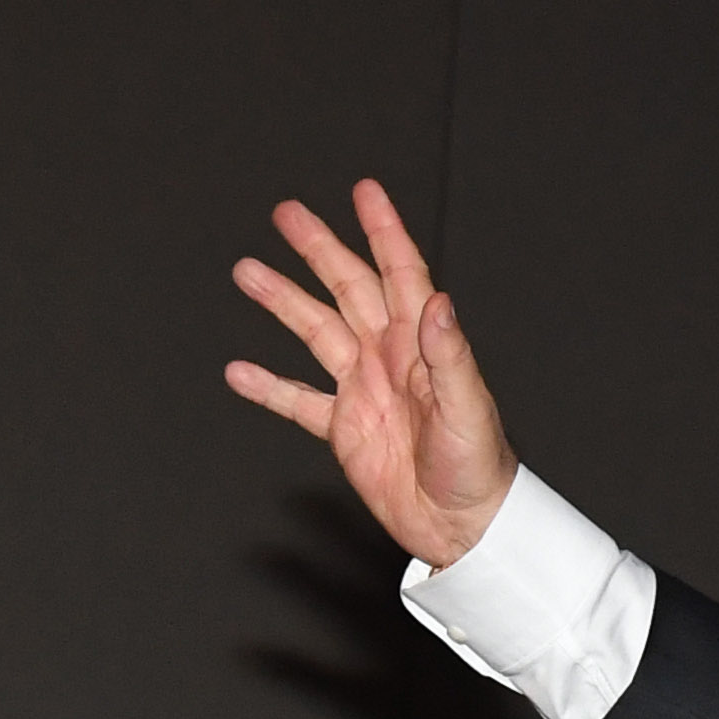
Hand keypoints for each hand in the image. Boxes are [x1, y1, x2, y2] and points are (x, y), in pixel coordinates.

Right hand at [225, 177, 521, 568]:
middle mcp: (390, 358)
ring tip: (247, 272)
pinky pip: (299, 401)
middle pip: (348, 289)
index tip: (365, 191)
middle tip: (286, 213)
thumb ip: (449, 355)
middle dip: (319, 249)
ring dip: (283, 302)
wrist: (464, 528)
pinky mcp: (346, 430)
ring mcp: (365, 390)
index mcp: (422, 345)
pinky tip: (238, 372)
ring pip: (316, 332)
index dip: (383, 231)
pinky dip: (269, 387)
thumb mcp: (469, 409)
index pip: (401, 273)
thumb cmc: (480, 469)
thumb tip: (436, 300)